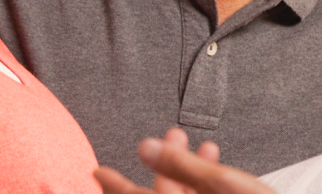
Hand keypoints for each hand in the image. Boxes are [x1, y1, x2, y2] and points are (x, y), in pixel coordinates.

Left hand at [95, 128, 275, 193]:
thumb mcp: (224, 186)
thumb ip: (181, 167)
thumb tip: (143, 147)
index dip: (115, 187)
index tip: (98, 171)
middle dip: (167, 166)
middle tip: (173, 135)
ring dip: (190, 173)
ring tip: (206, 145)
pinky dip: (204, 185)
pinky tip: (217, 165)